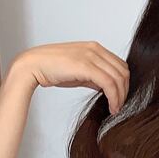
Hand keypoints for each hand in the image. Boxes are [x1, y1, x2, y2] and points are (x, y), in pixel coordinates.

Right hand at [11, 41, 129, 115]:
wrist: (32, 66)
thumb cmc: (52, 69)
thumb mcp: (79, 71)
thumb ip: (94, 77)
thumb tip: (107, 88)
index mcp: (95, 48)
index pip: (120, 65)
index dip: (124, 83)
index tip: (120, 98)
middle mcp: (95, 49)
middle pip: (123, 71)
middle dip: (125, 91)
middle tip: (120, 106)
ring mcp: (91, 56)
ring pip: (118, 78)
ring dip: (120, 96)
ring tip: (115, 109)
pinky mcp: (86, 66)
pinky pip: (109, 83)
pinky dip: (114, 97)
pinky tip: (111, 107)